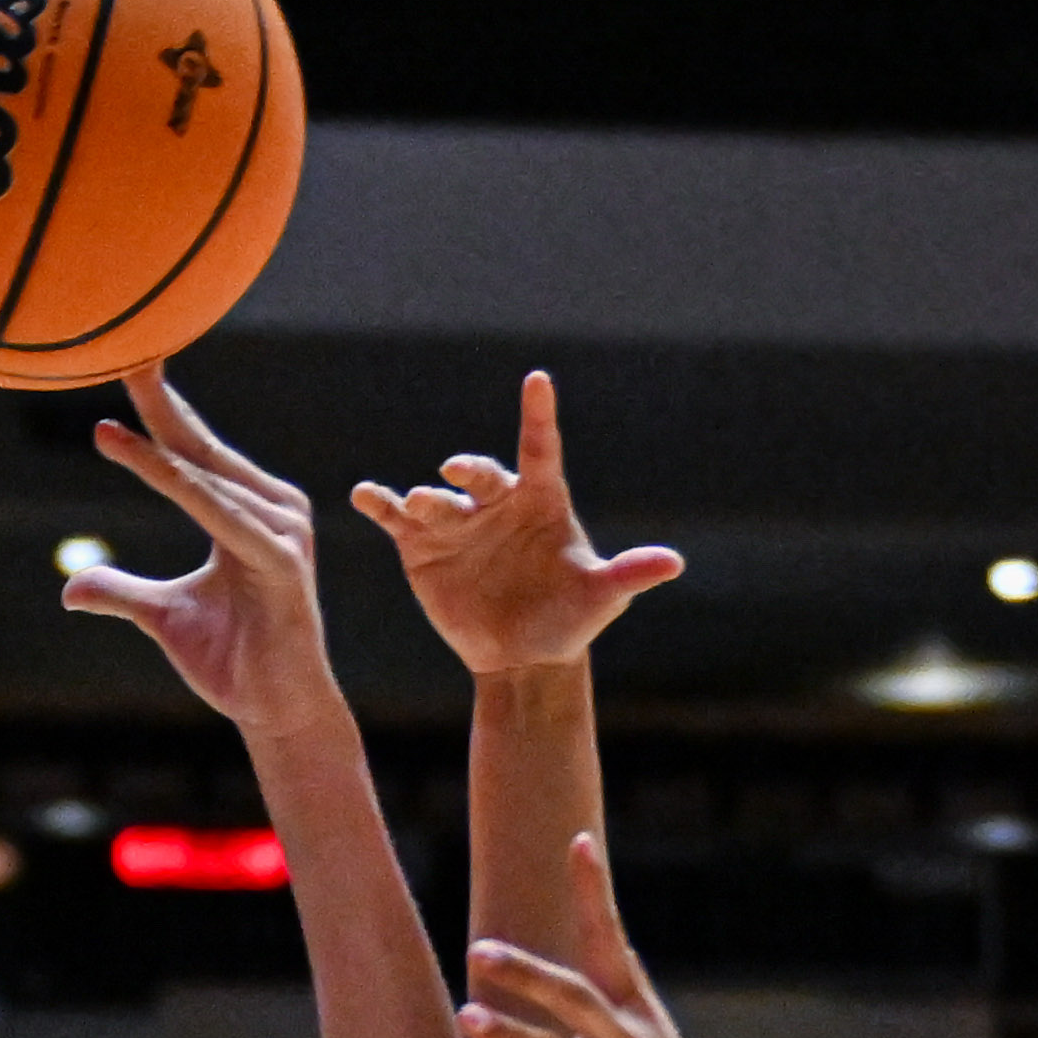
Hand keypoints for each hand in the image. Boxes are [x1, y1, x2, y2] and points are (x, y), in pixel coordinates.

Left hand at [73, 366, 336, 738]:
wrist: (277, 711)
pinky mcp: (283, 562)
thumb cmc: (232, 661)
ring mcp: (283, 534)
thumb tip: (70, 588)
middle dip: (163, 403)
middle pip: (205, 449)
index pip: (197, 452)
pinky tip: (141, 460)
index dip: (161, 413)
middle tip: (126, 354)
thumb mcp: (163, 616)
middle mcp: (275, 511)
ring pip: (207, 480)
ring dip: (158, 450)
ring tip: (109, 427)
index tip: (126, 365)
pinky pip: (219, 515)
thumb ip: (122, 592)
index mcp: (252, 512)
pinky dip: (177, 486)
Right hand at [350, 371, 681, 674]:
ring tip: (417, 504)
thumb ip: (629, 575)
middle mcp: (496, 502)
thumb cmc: (569, 619)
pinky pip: (397, 519)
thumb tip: (674, 564)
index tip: (539, 380)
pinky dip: (379, 504)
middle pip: (481, 474)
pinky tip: (364, 496)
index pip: (540, 449)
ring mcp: (457, 522)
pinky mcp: (422, 546)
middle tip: (457, 472)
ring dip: (424, 498)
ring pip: (437, 498)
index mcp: (541, 501)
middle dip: (469, 470)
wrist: (522, 656)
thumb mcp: (601, 597)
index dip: (539, 416)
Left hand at [445, 834, 771, 1037]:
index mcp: (637, 1014)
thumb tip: (610, 933)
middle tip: (480, 949)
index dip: (595, 892)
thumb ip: (626, 989)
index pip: (613, 940)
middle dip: (529, 974)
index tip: (579, 841)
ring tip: (466, 1017)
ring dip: (511, 1037)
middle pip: (575, 999)